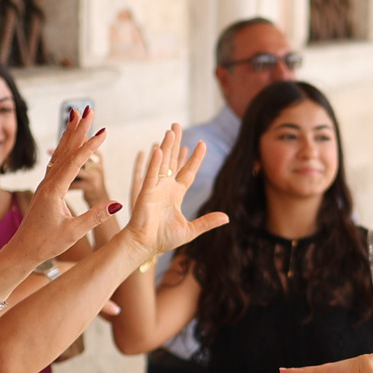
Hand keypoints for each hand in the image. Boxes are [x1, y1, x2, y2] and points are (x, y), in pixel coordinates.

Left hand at [5, 107, 113, 265]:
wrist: (22, 251)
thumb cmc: (46, 244)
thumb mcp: (73, 232)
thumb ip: (95, 217)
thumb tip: (117, 204)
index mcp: (54, 191)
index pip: (75, 162)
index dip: (90, 146)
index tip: (104, 131)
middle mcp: (48, 183)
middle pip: (66, 150)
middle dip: (78, 128)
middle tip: (88, 108)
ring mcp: (45, 185)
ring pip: (59, 153)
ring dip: (70, 134)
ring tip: (76, 116)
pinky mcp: (45, 189)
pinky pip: (56, 162)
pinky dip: (64, 148)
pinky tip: (67, 143)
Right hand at [118, 125, 229, 261]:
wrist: (145, 246)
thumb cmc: (163, 239)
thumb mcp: (190, 230)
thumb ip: (207, 222)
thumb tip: (227, 217)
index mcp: (176, 194)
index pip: (188, 172)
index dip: (195, 159)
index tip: (202, 144)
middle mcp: (166, 188)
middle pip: (173, 160)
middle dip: (176, 143)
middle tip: (177, 125)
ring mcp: (155, 188)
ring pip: (162, 163)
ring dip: (166, 146)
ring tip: (171, 130)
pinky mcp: (146, 193)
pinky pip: (151, 175)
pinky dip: (155, 163)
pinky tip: (158, 150)